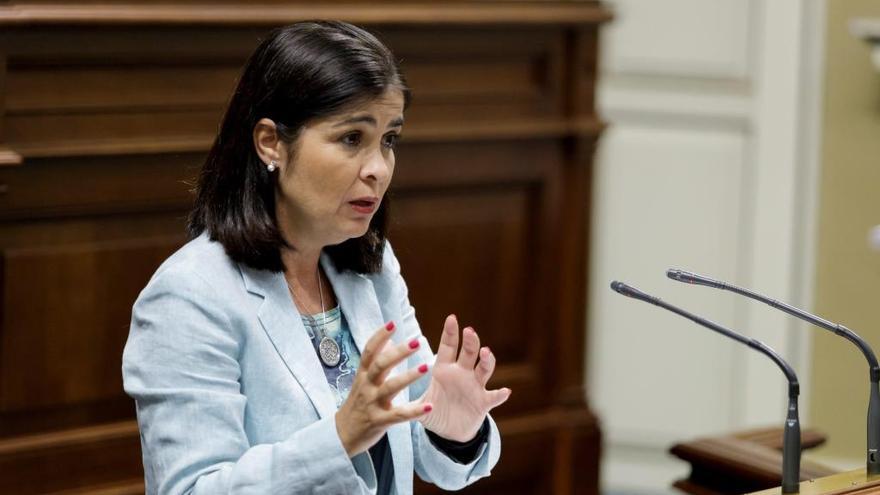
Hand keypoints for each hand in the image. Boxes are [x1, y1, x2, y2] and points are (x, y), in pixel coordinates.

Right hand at [335, 321, 431, 456]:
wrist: (342, 434)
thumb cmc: (357, 404)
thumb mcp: (363, 381)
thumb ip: (375, 361)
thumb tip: (389, 340)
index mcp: (363, 375)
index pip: (369, 351)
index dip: (379, 336)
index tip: (392, 323)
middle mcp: (366, 386)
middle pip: (381, 365)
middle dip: (398, 353)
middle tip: (416, 341)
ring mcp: (372, 403)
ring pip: (390, 387)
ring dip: (409, 376)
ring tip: (426, 367)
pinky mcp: (379, 421)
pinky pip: (399, 415)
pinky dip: (414, 411)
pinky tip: (429, 406)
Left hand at [418, 315, 510, 441]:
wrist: (449, 432)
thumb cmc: (433, 412)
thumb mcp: (419, 406)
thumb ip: (410, 402)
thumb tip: (392, 398)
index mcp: (444, 369)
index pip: (448, 347)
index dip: (450, 332)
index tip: (452, 318)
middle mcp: (462, 373)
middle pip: (469, 352)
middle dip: (470, 341)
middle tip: (469, 331)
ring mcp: (475, 386)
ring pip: (484, 368)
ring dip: (487, 360)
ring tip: (485, 353)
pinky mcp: (483, 402)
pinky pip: (494, 397)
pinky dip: (500, 394)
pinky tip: (505, 391)